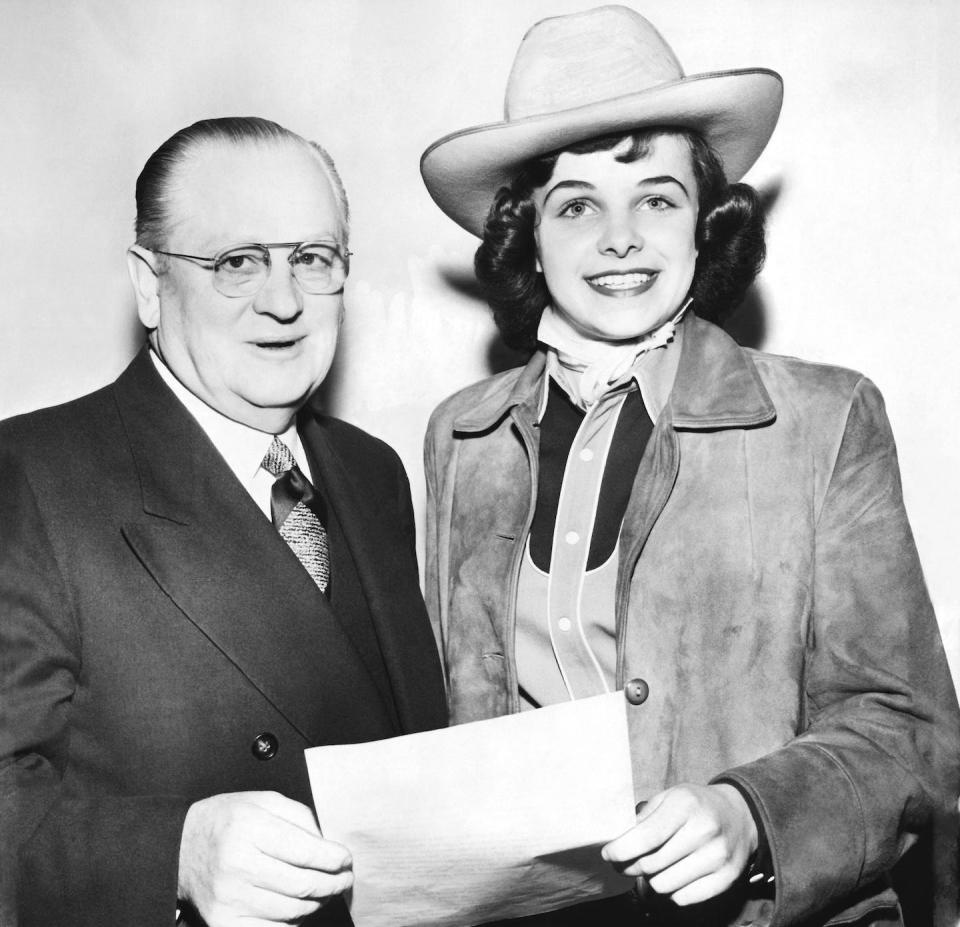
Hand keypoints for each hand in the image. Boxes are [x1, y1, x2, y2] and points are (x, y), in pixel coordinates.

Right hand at [178, 791, 352, 925]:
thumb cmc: (228, 821)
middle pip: (303, 885)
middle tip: (345, 879)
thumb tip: (327, 845)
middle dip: (333, 883)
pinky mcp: (224, 922)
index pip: (306, 852)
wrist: (181, 848)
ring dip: (318, 902)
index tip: (346, 859)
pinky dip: (294, 921)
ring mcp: (230, 898)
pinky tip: (301, 907)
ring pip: (292, 911)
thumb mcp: (263, 801)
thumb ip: (299, 817)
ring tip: (327, 891)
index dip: (334, 859)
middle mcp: (238, 864)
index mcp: (249, 828)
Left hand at [601, 783, 756, 905]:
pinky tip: (672, 874)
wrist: (739, 816)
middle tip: (625, 863)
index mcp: (685, 804)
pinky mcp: (727, 878)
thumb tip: (617, 842)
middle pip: (652, 864)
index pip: (646, 837)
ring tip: (652, 867)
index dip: (621, 850)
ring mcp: (717, 856)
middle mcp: (704, 830)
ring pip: (664, 885)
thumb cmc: (695, 805)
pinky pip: (683, 898)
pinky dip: (671, 891)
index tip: (608, 855)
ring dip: (651, 880)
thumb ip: (644, 817)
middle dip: (630, 866)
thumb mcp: (669, 797)